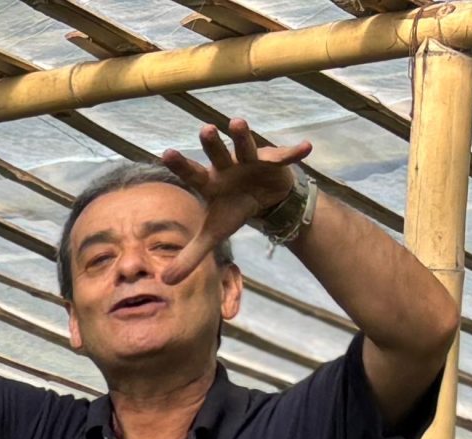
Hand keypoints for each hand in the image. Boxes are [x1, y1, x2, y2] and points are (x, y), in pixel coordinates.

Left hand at [157, 116, 311, 284]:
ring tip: (237, 122)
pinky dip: (295, 152)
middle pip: (217, 155)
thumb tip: (164, 283)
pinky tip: (306, 147)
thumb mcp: (213, 234)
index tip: (165, 153)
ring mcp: (251, 161)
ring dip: (243, 136)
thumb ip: (190, 256)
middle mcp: (227, 167)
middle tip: (205, 129)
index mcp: (210, 183)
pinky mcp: (275, 161)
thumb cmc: (233, 209)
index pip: (192, 174)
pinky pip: (286, 155)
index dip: (180, 165)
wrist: (264, 199)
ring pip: (246, 147)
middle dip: (212, 144)